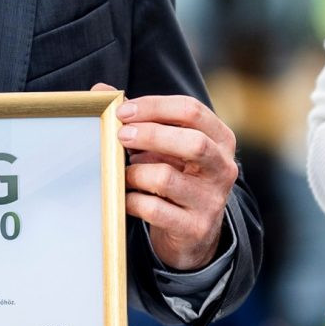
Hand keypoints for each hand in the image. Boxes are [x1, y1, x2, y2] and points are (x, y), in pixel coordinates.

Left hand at [100, 87, 238, 272]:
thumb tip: (101, 92)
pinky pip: (154, 210)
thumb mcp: (167, 147)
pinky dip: (132, 201)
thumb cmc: (177, 177)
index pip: (192, 110)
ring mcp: (211, 200)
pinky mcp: (195, 227)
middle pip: (192, 142)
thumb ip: (140, 118)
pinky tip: (127, 198)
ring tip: (125, 174)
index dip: (154, 106)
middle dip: (150, 135)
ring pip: (166, 178)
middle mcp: (223, 167)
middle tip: (120, 136)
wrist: (194, 233)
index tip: (122, 111)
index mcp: (221, 139)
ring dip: (135, 173)